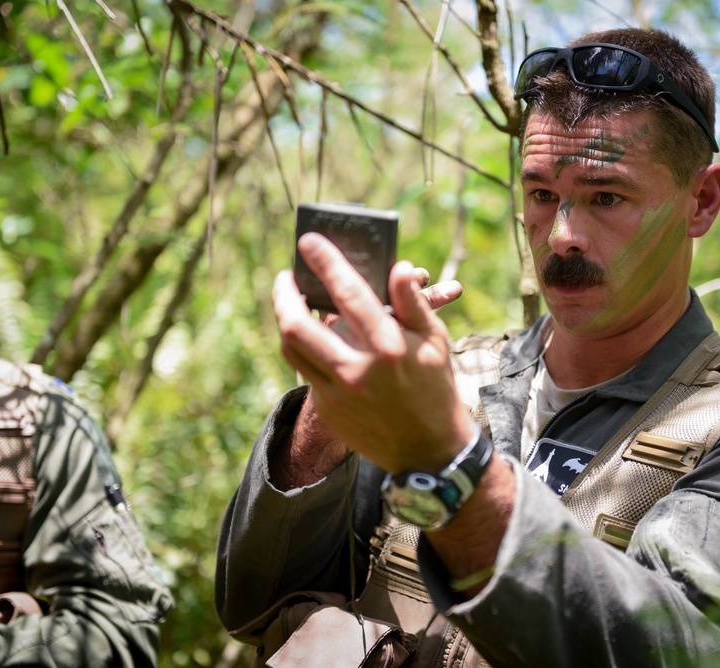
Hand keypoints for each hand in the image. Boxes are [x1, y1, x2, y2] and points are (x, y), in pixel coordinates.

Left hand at [274, 232, 475, 474]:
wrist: (429, 450)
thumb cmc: (435, 388)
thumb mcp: (435, 342)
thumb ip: (413, 303)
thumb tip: (398, 267)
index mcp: (388, 346)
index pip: (348, 293)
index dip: (325, 262)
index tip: (309, 241)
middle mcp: (357, 370)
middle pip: (297, 325)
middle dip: (283, 294)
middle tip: (285, 277)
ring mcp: (338, 393)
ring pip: (291, 349)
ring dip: (284, 321)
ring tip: (290, 304)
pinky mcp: (328, 410)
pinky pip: (306, 371)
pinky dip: (306, 349)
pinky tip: (313, 337)